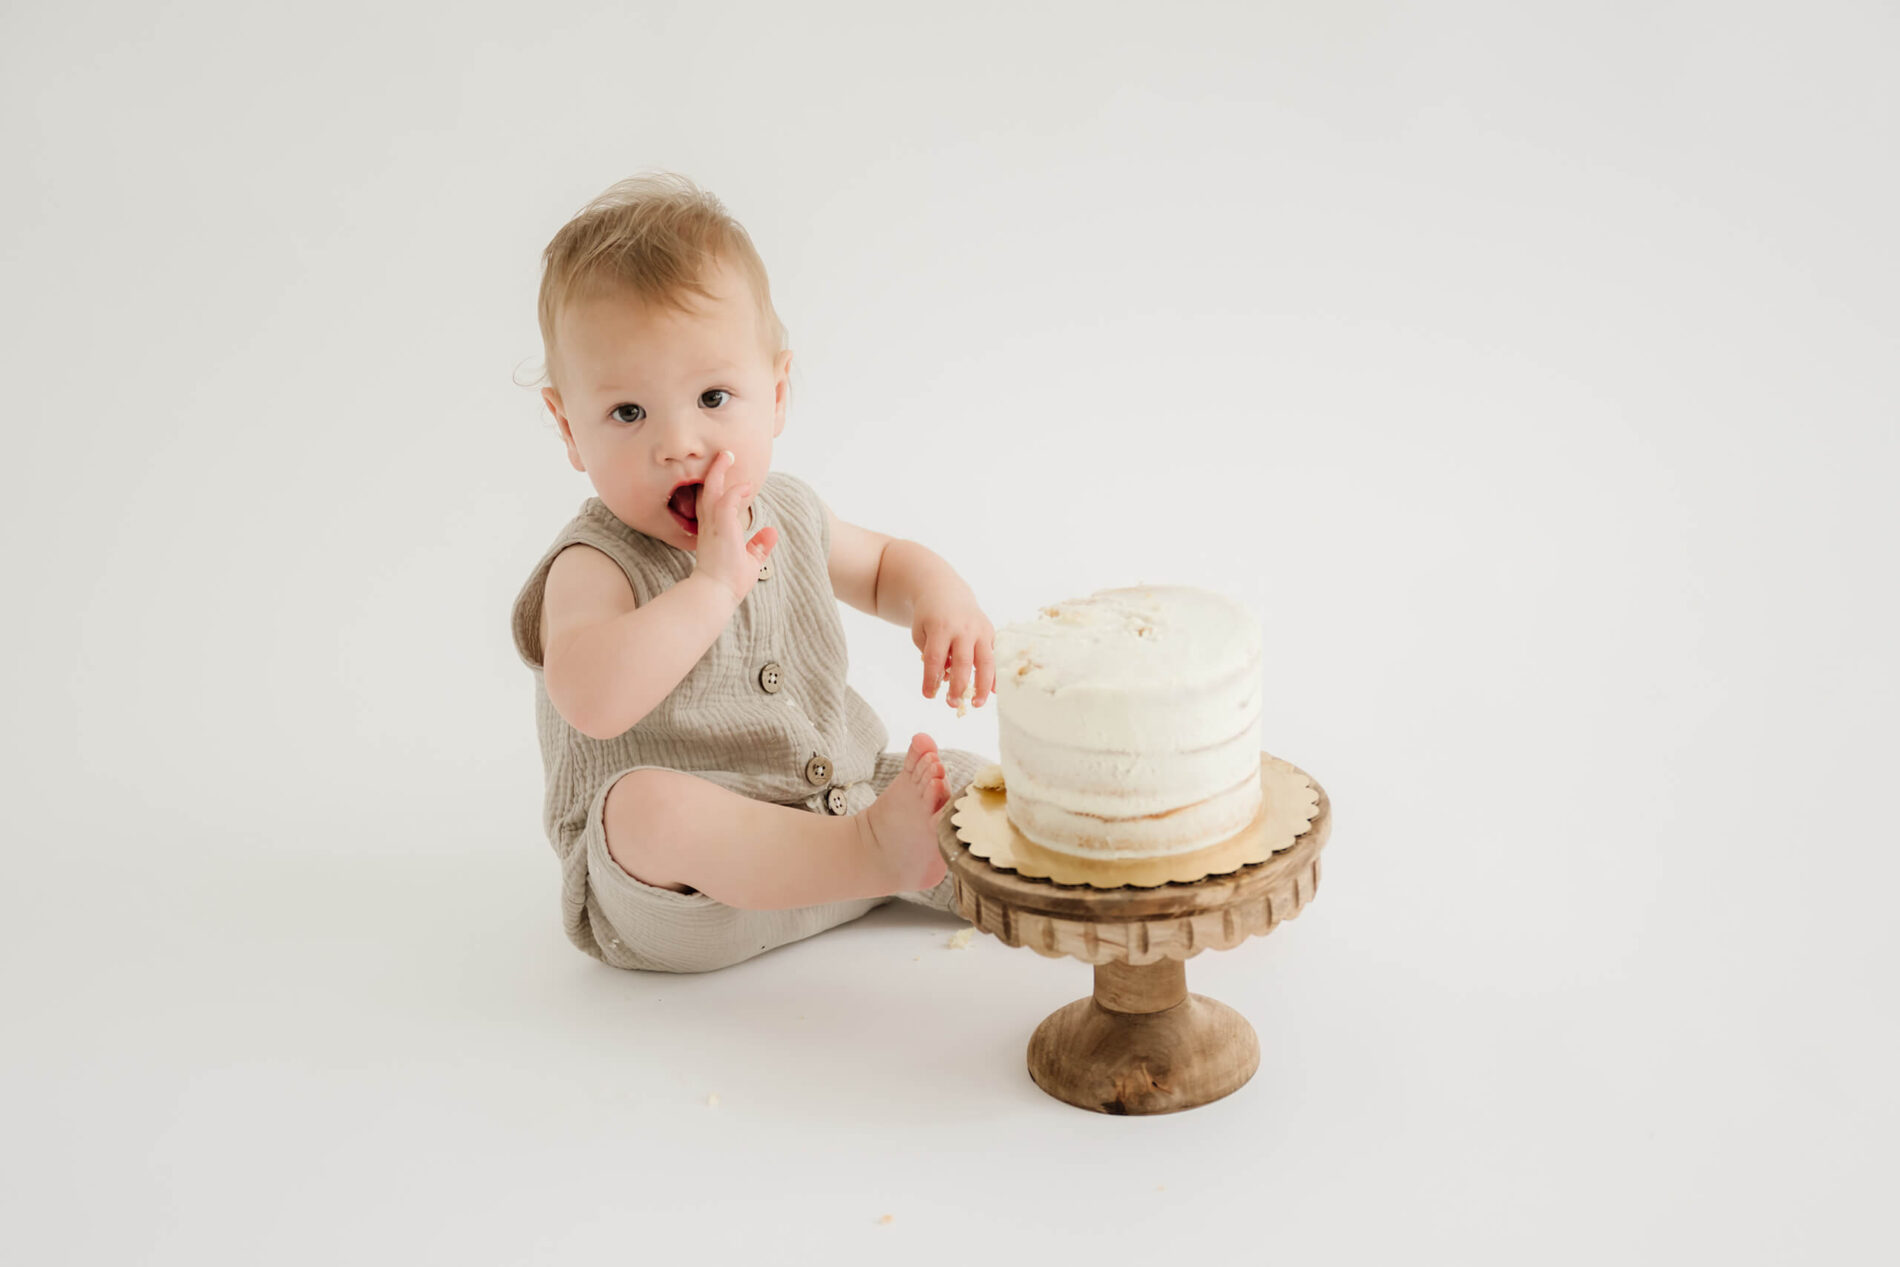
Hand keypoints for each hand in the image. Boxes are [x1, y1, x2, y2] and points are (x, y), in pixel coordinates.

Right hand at [690, 450, 777, 603]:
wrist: (715, 595)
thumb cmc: (728, 583)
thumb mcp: (750, 561)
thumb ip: (759, 545)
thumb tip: (772, 532)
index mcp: (712, 533)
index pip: (711, 505)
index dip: (717, 490)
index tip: (725, 477)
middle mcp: (708, 527)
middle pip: (707, 492)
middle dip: (714, 473)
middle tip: (723, 457)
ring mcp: (712, 527)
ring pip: (712, 491)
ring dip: (719, 472)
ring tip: (727, 455)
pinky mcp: (721, 529)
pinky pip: (727, 502)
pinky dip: (736, 492)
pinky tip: (746, 486)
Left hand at [912, 587, 994, 710]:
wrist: (947, 592)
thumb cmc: (929, 617)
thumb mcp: (921, 632)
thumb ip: (931, 654)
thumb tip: (946, 678)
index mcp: (941, 627)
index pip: (935, 658)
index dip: (931, 679)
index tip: (928, 695)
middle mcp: (963, 628)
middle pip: (962, 662)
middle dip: (958, 686)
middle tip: (951, 704)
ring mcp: (979, 630)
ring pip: (984, 661)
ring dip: (982, 685)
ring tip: (976, 704)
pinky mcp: (990, 632)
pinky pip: (993, 657)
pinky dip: (994, 676)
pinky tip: (993, 692)